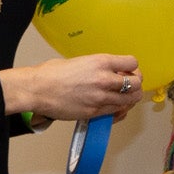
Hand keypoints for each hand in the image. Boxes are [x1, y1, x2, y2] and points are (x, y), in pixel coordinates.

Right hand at [1, 54, 142, 121]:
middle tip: (129, 84)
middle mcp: (104, 79)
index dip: (132, 67)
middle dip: (136, 83)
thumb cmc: (52, 73)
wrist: (37, 89)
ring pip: (130, 100)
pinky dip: (120, 110)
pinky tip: (115, 107)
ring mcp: (100, 98)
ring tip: (123, 96)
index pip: (132, 63)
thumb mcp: (80, 61)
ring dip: (130, 98)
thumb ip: (99, 66)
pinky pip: (116, 113)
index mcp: (101, 62)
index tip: (128, 70)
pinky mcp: (94, 112)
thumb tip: (110, 72)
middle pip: (136, 83)